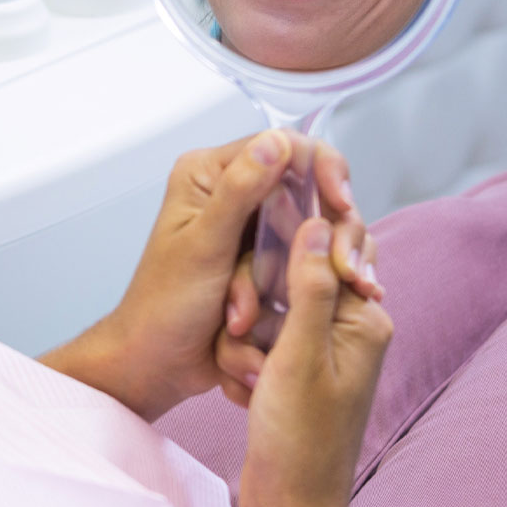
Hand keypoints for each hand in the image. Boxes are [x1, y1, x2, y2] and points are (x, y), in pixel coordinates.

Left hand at [40, 129, 362, 420]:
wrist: (159, 363)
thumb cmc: (165, 306)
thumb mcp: (204, 247)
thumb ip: (238, 193)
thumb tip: (277, 143)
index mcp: (209, 173)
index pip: (283, 147)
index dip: (322, 170)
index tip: (342, 206)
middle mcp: (232, 191)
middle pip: (306, 188)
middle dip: (325, 231)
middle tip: (347, 269)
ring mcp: (251, 227)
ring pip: (311, 227)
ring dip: (312, 265)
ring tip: (336, 292)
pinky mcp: (265, 258)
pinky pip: (305, 256)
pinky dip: (314, 279)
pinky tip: (342, 295)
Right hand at [239, 217, 393, 506]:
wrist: (290, 505)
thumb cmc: (300, 438)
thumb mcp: (300, 354)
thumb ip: (310, 286)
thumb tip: (318, 220)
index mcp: (364, 318)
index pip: (334, 246)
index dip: (294, 235)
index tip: (256, 241)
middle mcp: (348, 327)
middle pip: (294, 275)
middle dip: (260, 299)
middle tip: (246, 330)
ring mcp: (320, 348)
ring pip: (268, 308)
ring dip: (247, 339)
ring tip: (249, 379)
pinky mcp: (294, 368)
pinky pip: (260, 339)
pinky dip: (245, 358)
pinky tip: (243, 389)